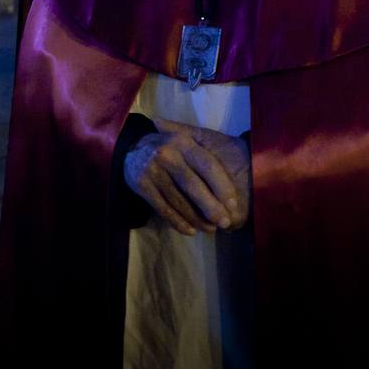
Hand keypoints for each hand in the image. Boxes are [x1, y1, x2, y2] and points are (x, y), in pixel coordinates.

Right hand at [123, 118, 250, 235]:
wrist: (129, 149)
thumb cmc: (168, 146)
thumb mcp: (185, 138)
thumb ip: (205, 146)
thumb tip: (238, 159)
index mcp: (183, 142)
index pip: (207, 166)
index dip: (222, 187)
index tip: (233, 205)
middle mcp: (167, 155)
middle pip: (193, 186)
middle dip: (211, 207)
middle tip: (224, 222)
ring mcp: (152, 171)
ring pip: (178, 201)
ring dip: (196, 219)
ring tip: (210, 229)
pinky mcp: (141, 186)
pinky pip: (163, 209)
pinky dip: (178, 222)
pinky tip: (190, 230)